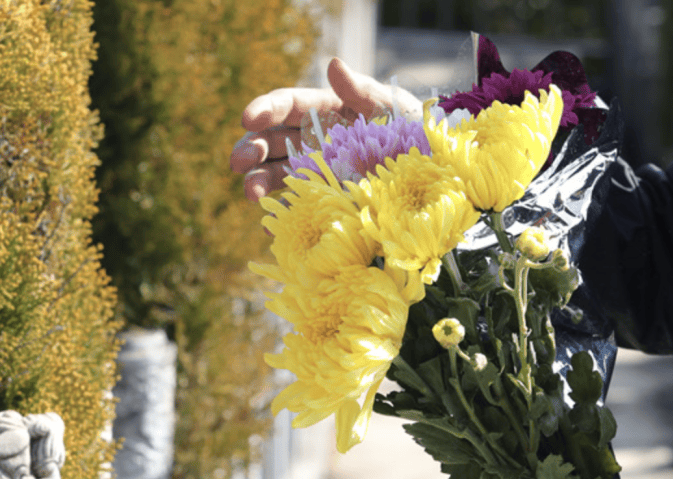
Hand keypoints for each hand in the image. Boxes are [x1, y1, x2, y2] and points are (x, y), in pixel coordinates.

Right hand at [230, 57, 423, 201]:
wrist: (434, 170)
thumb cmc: (412, 129)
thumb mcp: (392, 106)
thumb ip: (363, 91)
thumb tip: (333, 65)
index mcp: (324, 111)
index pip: (287, 106)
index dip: (265, 109)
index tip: (249, 118)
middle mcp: (313, 141)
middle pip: (271, 141)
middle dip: (250, 149)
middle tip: (238, 161)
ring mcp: (316, 172)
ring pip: (275, 173)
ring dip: (257, 181)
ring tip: (250, 192)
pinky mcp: (325, 200)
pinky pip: (297, 204)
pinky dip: (282, 211)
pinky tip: (271, 220)